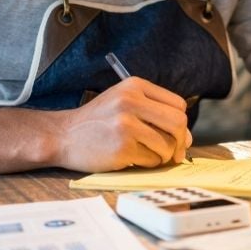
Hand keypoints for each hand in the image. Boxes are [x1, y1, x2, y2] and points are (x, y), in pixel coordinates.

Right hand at [53, 77, 192, 171]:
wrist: (63, 135)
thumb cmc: (98, 121)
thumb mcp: (123, 102)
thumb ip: (155, 113)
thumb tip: (188, 138)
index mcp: (134, 86)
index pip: (177, 105)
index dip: (181, 123)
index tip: (176, 135)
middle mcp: (131, 101)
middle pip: (178, 123)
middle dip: (181, 141)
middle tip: (175, 153)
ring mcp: (126, 125)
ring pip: (167, 145)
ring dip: (163, 156)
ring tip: (148, 154)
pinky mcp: (121, 148)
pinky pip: (151, 160)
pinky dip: (148, 163)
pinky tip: (133, 158)